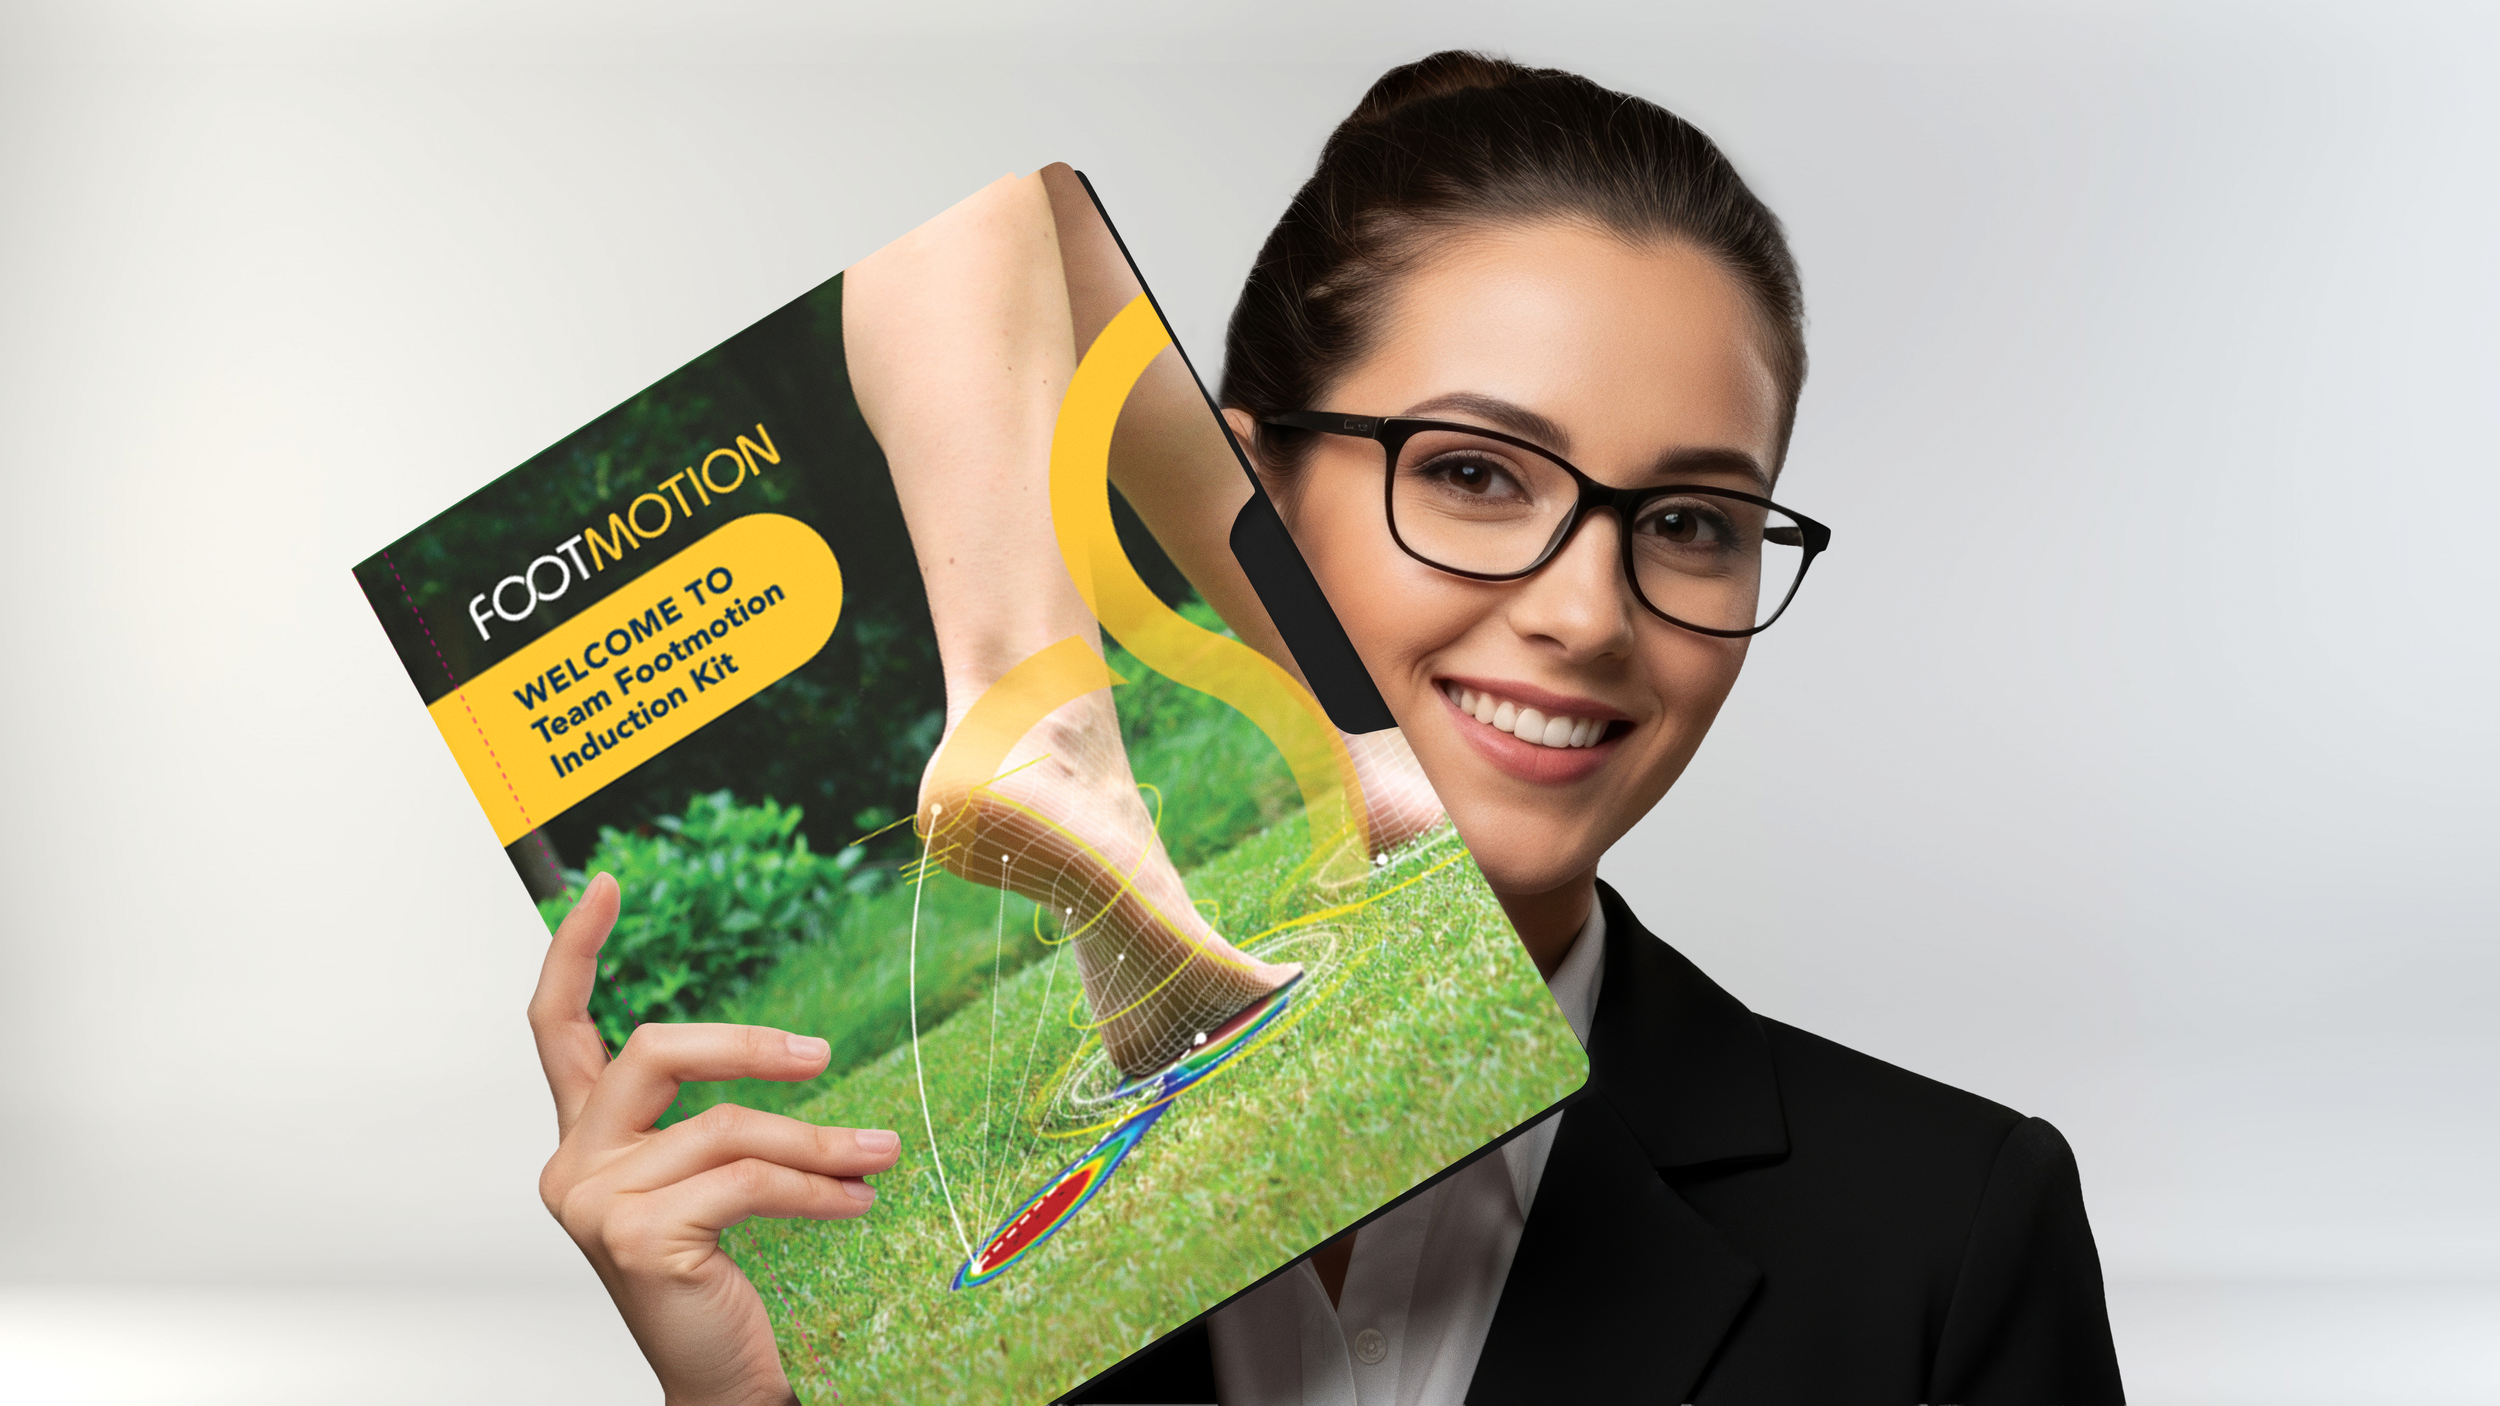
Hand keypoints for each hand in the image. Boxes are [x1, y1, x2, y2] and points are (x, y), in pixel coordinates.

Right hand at [528, 873, 899, 1404]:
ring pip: (725, 1127)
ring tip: (880, 1156)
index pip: (554, 1027)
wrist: (716, 1382)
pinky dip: (818, 1188)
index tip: (607, 884)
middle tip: (823, 1057)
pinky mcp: (636, 1237)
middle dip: (745, 1044)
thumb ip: (713, 1125)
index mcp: (582, 1140)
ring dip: (819, 1142)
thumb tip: (801, 1053)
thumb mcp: (707, 1187)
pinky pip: (749, 1181)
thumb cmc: (714, 1284)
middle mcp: (571, 1164)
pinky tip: (859, 1201)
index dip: (576, 951)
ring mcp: (595, 1202)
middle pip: (652, 1051)